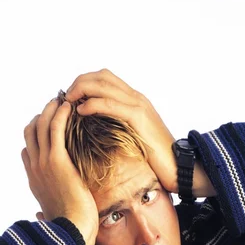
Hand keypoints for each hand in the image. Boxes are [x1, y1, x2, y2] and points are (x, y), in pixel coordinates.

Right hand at [22, 99, 98, 244]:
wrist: (72, 231)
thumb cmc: (68, 227)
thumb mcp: (51, 216)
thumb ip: (44, 210)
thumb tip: (39, 215)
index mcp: (33, 180)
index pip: (27, 148)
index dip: (36, 134)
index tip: (50, 125)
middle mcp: (34, 168)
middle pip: (31, 131)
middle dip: (42, 115)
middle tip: (57, 105)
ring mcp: (43, 163)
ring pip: (41, 125)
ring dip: (51, 109)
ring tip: (62, 99)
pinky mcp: (57, 160)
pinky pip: (55, 129)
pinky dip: (60, 114)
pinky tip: (68, 107)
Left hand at [64, 69, 178, 192]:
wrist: (180, 168)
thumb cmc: (158, 160)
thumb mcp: (134, 139)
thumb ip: (120, 129)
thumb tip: (99, 132)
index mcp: (135, 101)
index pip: (105, 78)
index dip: (84, 82)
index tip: (70, 98)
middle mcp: (137, 98)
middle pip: (101, 76)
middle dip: (79, 83)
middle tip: (65, 98)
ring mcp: (139, 106)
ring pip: (103, 85)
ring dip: (81, 90)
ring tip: (68, 103)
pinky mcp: (139, 119)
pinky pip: (110, 104)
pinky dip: (92, 105)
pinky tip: (81, 112)